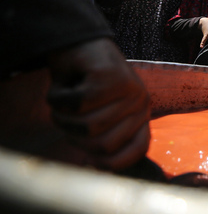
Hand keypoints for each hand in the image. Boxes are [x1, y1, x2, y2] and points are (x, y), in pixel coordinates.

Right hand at [46, 38, 150, 170]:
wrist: (77, 43)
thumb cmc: (85, 83)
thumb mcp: (98, 113)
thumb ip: (102, 137)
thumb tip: (95, 170)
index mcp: (141, 115)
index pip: (137, 151)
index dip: (110, 163)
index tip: (88, 161)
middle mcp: (141, 103)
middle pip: (104, 145)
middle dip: (76, 137)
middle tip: (68, 119)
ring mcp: (129, 89)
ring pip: (88, 126)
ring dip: (63, 117)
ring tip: (64, 103)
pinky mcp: (110, 77)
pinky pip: (77, 104)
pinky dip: (59, 99)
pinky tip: (63, 86)